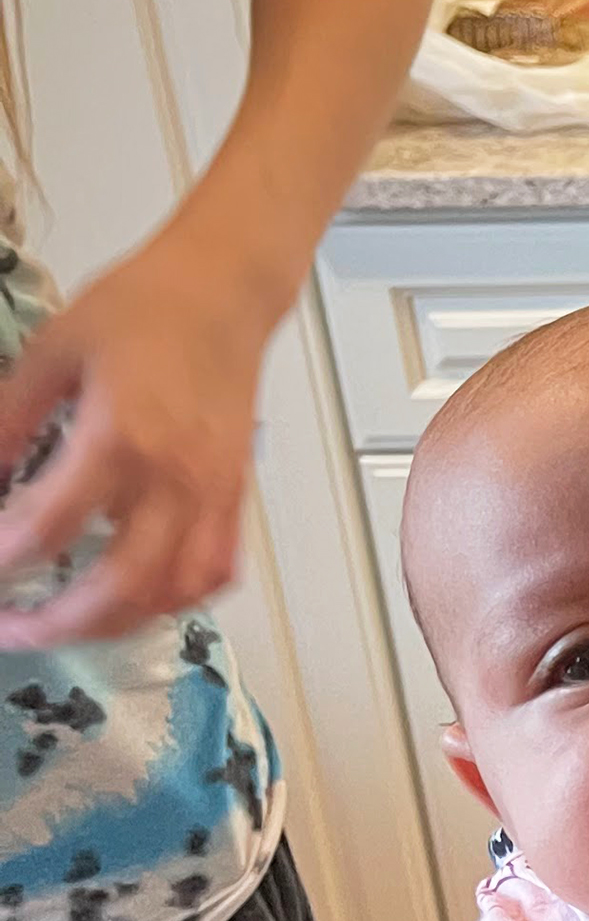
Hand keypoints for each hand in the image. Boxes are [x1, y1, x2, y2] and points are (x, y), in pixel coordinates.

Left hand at [0, 234, 293, 646]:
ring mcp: (211, 494)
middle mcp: (173, 477)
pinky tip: (141, 599)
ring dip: (115, 624)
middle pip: (118, 585)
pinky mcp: (233, 496)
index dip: (4, 559)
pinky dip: (175, 600)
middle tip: (14, 630)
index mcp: (121, 436)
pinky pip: (214, 572)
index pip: (51, 526)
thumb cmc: (145, 308)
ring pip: (170, 594)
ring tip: (70, 625)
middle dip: (57, 624)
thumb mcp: (53, 351)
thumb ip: (9, 419)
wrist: (225, 291)